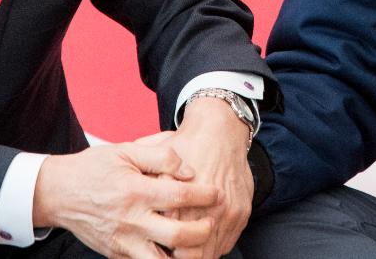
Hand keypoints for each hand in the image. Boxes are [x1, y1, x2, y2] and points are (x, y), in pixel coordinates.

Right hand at [33, 140, 220, 258]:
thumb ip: (160, 156)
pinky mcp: (117, 255)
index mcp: (135, 191)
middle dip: (201, 231)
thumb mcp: (125, 150)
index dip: (203, 195)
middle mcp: (131, 220)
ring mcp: (123, 242)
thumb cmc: (94, 168)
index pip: (178, 196)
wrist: (59, 192)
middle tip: (211, 222)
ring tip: (197, 245)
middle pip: (176, 236)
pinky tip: (176, 254)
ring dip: (184, 256)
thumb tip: (188, 170)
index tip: (217, 193)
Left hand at [155, 96, 254, 258]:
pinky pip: (226, 244)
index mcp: (185, 199)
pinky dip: (213, 246)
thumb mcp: (158, 161)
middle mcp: (211, 209)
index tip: (155, 245)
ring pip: (211, 253)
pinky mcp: (242, 213)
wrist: (222, 129)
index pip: (173, 239)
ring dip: (197, 253)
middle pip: (193, 254)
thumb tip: (133, 206)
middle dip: (179, 256)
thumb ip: (147, 181)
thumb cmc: (188, 144)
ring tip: (182, 249)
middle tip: (169, 250)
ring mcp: (230, 213)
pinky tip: (201, 240)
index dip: (162, 247)